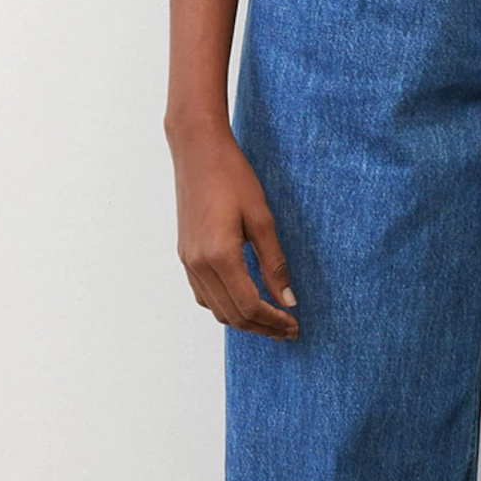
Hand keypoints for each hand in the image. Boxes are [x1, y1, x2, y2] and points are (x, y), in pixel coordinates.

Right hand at [166, 117, 298, 337]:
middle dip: (262, 328)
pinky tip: (244, 301)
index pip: (249, 306)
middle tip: (289, 330)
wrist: (197, 151)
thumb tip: (288, 300)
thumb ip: (274, 263)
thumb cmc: (232, 177)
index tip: (295, 326)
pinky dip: (225, 306)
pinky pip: (203, 295)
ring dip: (244, 320)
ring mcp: (188, 261)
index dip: (274, 322)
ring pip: (216, 309)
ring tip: (271, 321)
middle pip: (232, 315)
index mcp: (219, 256)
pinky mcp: (185, 254)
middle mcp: (198, 265)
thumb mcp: (262, 218)